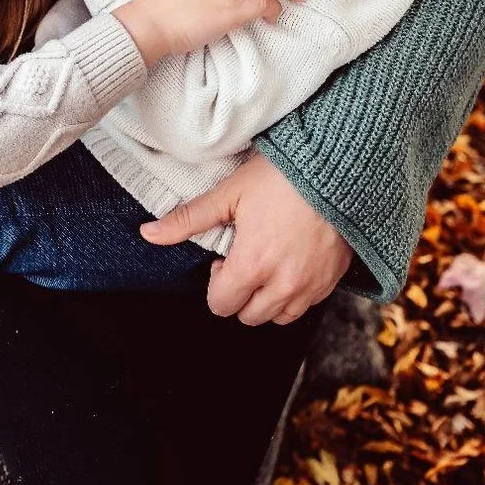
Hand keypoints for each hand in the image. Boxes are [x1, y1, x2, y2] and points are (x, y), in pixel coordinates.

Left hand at [141, 152, 351, 324]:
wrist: (337, 167)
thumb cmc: (281, 176)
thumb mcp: (229, 193)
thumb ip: (188, 219)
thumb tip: (147, 234)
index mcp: (253, 265)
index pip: (221, 305)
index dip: (217, 282)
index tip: (226, 255)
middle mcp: (283, 284)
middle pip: (248, 316)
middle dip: (240, 293)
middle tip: (246, 257)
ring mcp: (311, 286)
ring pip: (278, 317)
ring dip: (266, 298)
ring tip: (268, 261)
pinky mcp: (332, 281)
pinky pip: (306, 306)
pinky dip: (293, 295)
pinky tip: (291, 263)